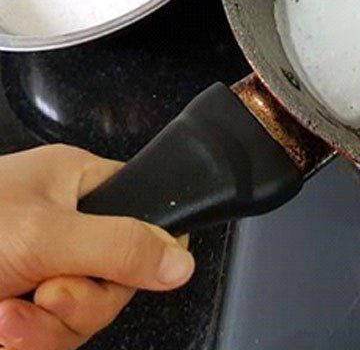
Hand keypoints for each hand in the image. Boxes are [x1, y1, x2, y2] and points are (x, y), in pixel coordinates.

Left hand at [0, 144, 194, 349]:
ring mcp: (39, 273)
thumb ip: (118, 245)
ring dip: (43, 331)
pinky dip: (25, 344)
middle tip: (45, 296)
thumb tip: (180, 261)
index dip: (141, 248)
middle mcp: (63, 229)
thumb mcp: (44, 235)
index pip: (142, 213)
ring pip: (79, 318)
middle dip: (78, 301)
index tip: (120, 272)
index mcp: (76, 185)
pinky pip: (48, 340)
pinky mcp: (17, 313)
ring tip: (5, 319)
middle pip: (113, 278)